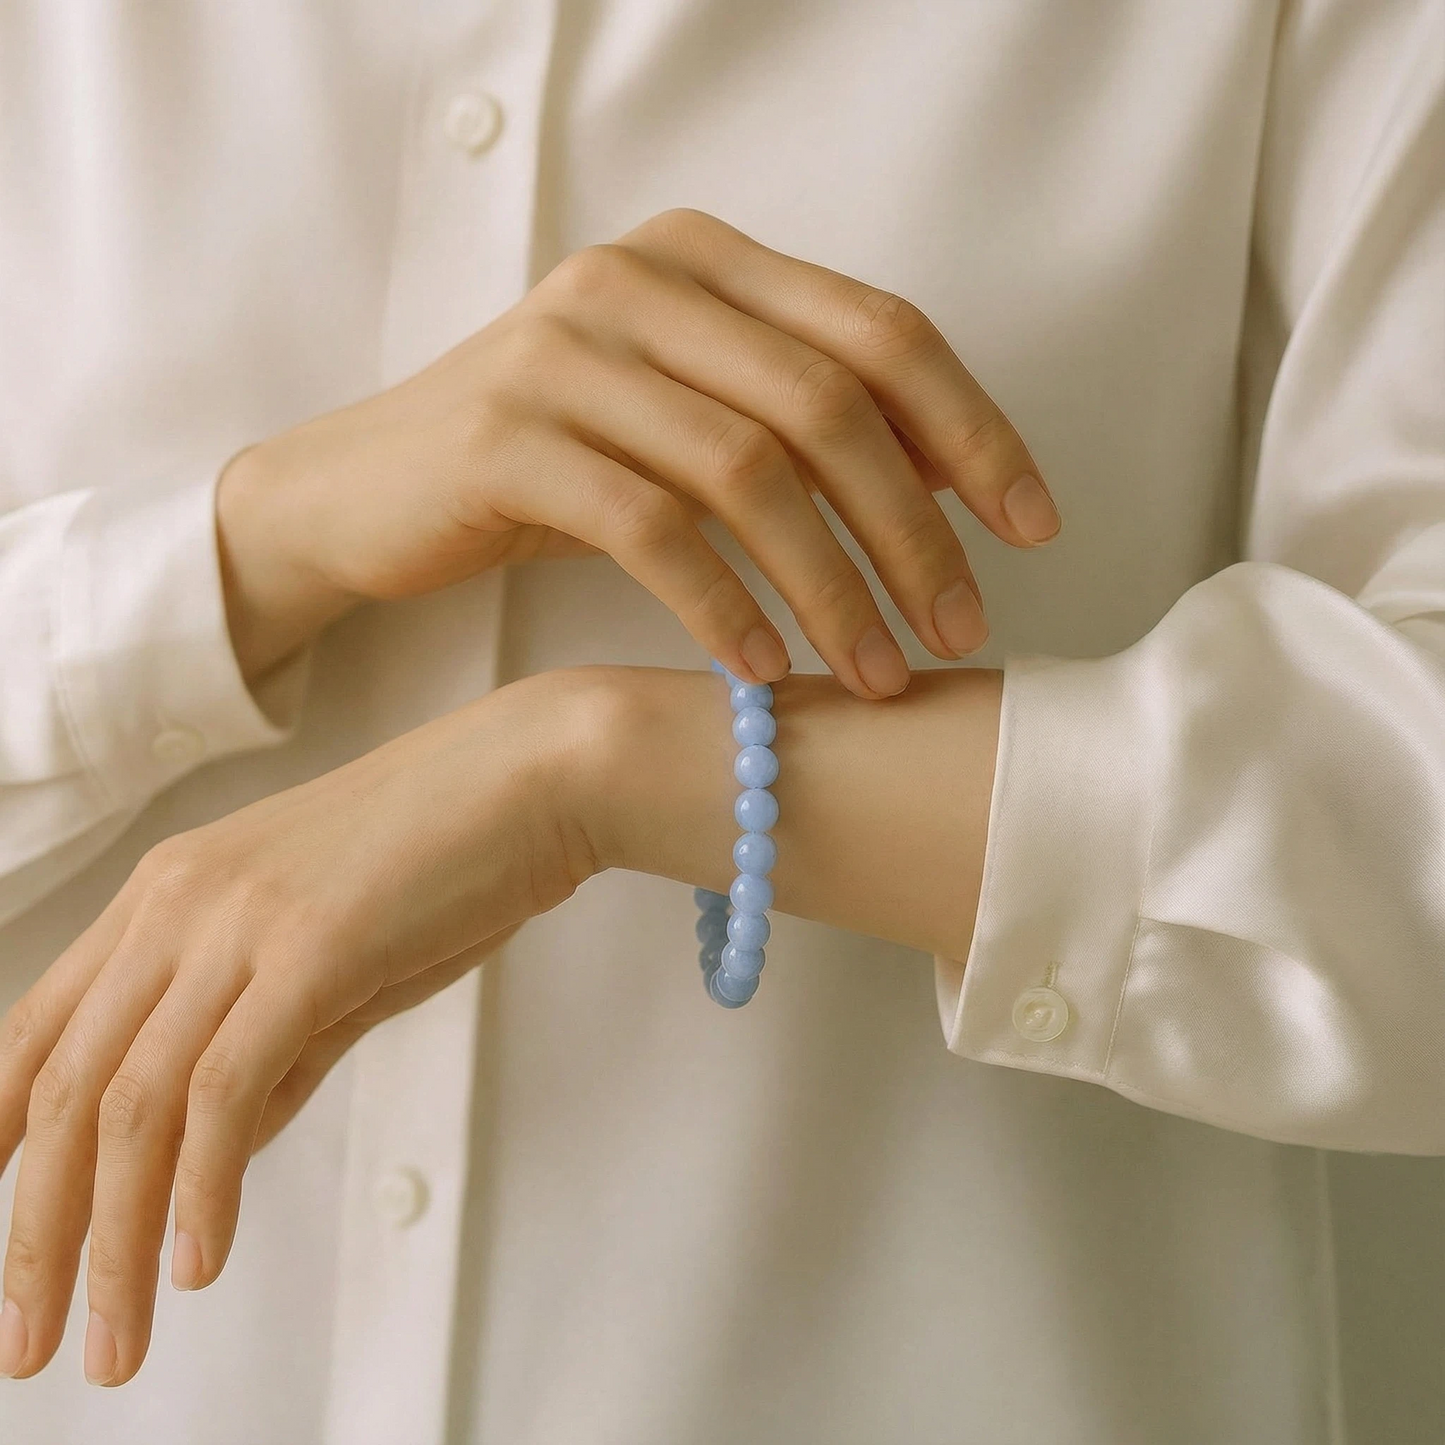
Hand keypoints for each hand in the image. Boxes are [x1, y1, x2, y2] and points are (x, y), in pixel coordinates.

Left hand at [0, 669, 608, 1385]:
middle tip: (30, 1346)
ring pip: (132, 1105)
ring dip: (111, 1242)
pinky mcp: (309, 948)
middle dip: (38, 1234)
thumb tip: (211, 1156)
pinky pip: (225, 1089)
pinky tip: (198, 1265)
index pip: (36, 1036)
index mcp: (166, 894)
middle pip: (66, 1089)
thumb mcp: (327, 958)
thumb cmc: (441, 864)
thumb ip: (264, 1052)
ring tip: (114, 1346)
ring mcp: (239, 921)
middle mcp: (177, 902)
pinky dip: (201, 1190)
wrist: (531, 778)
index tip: (3, 1239)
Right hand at [219, 208, 1058, 695]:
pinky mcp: (507, 437)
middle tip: (961, 627)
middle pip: (828, 402)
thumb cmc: (548, 468)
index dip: (973, 429)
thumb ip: (792, 422)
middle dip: (914, 527)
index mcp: (702, 259)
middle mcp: (638, 280)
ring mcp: (565, 350)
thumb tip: (946, 478)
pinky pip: (649, 526)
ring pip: (747, 468)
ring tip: (874, 673)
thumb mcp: (679, 423)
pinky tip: (758, 670)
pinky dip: (720, 604)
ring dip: (831, 584)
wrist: (364, 492)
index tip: (1033, 529)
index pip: (879, 331)